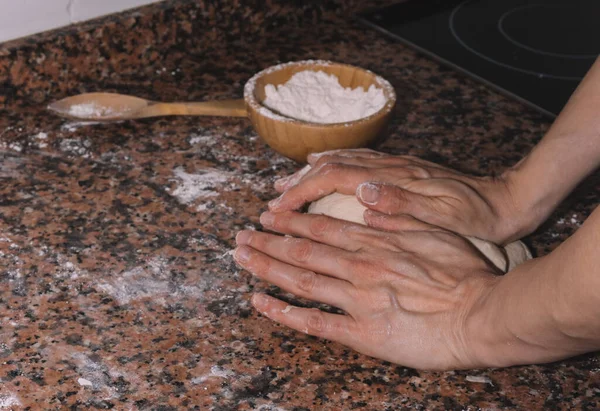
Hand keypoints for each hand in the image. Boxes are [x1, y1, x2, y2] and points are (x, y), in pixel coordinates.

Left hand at [234, 211, 502, 369]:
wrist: (482, 316)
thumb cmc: (465, 274)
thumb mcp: (434, 231)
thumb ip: (397, 216)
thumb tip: (366, 201)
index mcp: (375, 242)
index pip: (321, 228)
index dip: (290, 222)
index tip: (268, 216)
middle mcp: (358, 267)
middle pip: (301, 252)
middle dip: (267, 242)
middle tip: (240, 236)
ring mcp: (356, 300)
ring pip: (300, 280)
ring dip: (266, 267)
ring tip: (240, 258)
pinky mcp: (362, 333)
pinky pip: (313, 322)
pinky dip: (283, 312)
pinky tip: (259, 302)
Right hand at [269, 149, 534, 243]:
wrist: (510, 200)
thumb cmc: (479, 216)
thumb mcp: (446, 216)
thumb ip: (403, 202)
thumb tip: (362, 190)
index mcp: (396, 178)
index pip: (336, 177)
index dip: (303, 190)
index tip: (279, 207)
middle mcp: (391, 167)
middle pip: (333, 165)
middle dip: (298, 180)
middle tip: (272, 198)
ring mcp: (396, 167)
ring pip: (342, 162)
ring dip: (311, 172)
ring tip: (287, 185)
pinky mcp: (402, 172)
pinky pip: (358, 164)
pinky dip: (333, 168)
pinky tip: (326, 172)